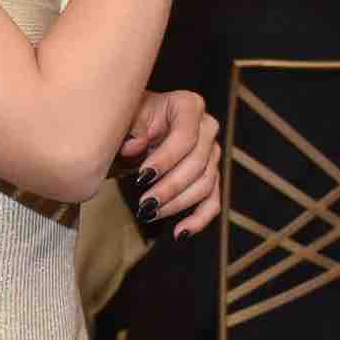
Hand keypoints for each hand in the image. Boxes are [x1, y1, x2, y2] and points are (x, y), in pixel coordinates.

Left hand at [116, 89, 223, 233]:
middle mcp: (208, 128)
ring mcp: (212, 154)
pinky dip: (198, 220)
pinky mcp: (211, 177)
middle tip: (145, 203)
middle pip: (198, 164)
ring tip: (149, 213)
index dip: (165, 159)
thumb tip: (134, 146)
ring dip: (177, 204)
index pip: (185, 136)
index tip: (142, 176)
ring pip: (205, 185)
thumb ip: (132, 127)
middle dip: (170, 187)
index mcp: (189, 106)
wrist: (135, 126)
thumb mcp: (127, 115)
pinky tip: (179, 233)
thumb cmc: (131, 118)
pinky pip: (212, 202)